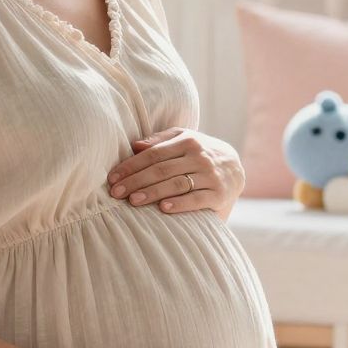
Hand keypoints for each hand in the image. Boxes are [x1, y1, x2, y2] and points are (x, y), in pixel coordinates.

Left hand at [107, 127, 242, 215]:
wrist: (235, 168)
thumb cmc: (200, 154)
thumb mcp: (184, 140)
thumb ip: (160, 141)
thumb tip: (135, 145)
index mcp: (187, 141)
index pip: (153, 154)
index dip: (131, 166)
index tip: (112, 178)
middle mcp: (199, 157)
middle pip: (161, 169)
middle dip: (136, 181)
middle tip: (116, 193)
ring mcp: (210, 176)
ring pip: (177, 184)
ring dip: (153, 192)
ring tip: (133, 200)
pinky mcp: (219, 194)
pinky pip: (197, 199)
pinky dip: (180, 204)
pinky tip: (163, 208)